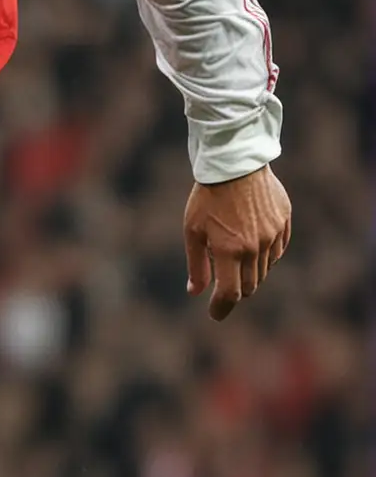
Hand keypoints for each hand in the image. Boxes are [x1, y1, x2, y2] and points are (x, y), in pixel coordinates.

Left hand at [184, 165, 291, 321]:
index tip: (214, 314)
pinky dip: (265, 254)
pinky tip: (252, 242)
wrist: (235, 163)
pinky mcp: (284, 223)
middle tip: (222, 282)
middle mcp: (255, 247)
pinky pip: (277, 251)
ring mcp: (273, 235)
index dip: (221, 308)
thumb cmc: (208, 197)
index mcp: (230, 251)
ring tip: (235, 254)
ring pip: (264, 270)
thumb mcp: (193, 231)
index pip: (230, 294)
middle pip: (249, 286)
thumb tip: (195, 292)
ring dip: (249, 271)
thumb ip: (197, 265)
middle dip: (235, 288)